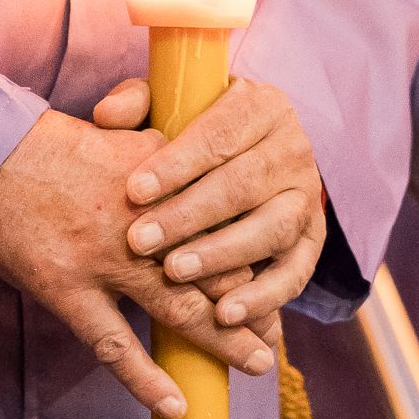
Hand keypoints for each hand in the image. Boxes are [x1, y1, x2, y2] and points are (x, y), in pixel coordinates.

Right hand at [0, 110, 276, 417]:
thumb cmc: (40, 145)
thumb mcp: (112, 132)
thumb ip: (158, 150)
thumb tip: (200, 164)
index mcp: (156, 175)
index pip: (224, 215)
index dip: (255, 247)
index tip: (275, 268)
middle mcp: (140, 218)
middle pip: (215, 266)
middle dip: (251, 300)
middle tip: (277, 329)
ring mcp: (103, 258)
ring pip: (179, 307)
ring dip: (223, 340)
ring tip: (257, 364)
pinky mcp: (66, 289)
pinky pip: (114, 345)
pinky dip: (146, 380)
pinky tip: (175, 407)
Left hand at [95, 78, 327, 334]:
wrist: (248, 155)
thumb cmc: (193, 131)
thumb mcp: (167, 107)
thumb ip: (137, 104)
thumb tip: (107, 115)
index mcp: (262, 106)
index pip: (220, 133)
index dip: (177, 164)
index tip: (134, 191)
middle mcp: (293, 149)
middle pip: (244, 184)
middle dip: (189, 215)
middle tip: (140, 241)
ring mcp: (307, 197)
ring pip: (272, 228)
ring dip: (222, 255)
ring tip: (175, 272)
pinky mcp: (312, 242)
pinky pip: (295, 272)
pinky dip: (264, 297)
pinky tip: (226, 314)